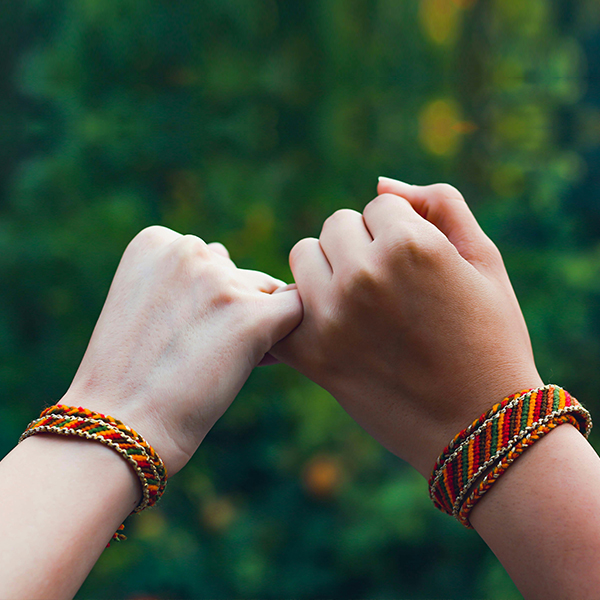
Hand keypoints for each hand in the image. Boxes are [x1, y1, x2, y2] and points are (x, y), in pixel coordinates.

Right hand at [63, 226, 301, 475]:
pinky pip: (295, 310)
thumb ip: (189, 282)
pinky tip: (259, 358)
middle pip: (239, 275)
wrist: (122, 423)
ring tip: (223, 363)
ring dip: (257, 323)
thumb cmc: (130, 374)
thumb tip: (252, 282)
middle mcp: (188, 248)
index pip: (212, 259)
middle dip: (236, 309)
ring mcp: (221, 280)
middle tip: (206, 353)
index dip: (211, 298)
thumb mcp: (145, 305)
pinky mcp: (252, 315)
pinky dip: (285, 334)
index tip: (187, 332)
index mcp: (156, 240)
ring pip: (266, 293)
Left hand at [272, 178, 542, 476]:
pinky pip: (284, 305)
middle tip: (389, 286)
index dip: (400, 232)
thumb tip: (382, 182)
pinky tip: (328, 324)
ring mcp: (329, 316)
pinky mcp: (309, 353)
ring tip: (361, 303)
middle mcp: (361, 275)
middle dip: (361, 245)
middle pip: (336, 226)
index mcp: (408, 246)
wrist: (476, 425)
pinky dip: (301, 308)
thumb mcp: (485, 259)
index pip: (379, 204)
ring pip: (304, 255)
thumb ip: (440, 203)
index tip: (417, 267)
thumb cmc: (489, 339)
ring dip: (328, 269)